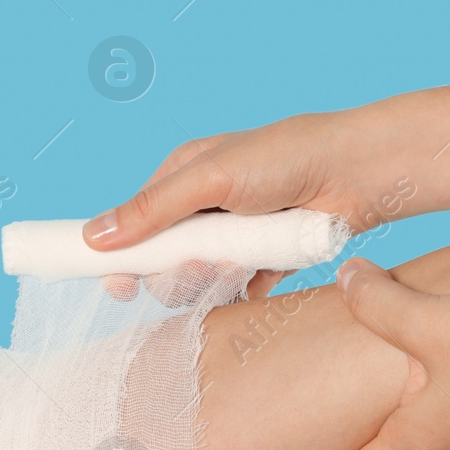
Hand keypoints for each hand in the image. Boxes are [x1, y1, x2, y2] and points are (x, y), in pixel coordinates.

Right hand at [83, 113, 415, 297]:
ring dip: (211, 279)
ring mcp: (235, 235)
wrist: (356, 174)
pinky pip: (238, 289)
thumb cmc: (284, 158)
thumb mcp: (210, 178)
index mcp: (182, 176)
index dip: (121, 257)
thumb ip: (152, 210)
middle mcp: (204, 208)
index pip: (133, 222)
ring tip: (238, 263)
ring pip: (200, 279)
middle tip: (201, 266)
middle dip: (177, 272)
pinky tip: (254, 279)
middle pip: (164, 260)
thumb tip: (92, 238)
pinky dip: (241, 290)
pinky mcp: (265, 258)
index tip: (118, 287)